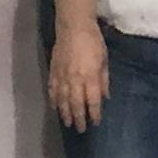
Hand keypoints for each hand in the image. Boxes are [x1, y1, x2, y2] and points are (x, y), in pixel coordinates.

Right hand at [48, 15, 109, 131]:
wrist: (73, 27)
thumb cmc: (93, 41)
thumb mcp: (104, 59)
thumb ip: (104, 80)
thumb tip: (105, 97)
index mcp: (90, 76)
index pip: (92, 101)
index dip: (94, 113)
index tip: (95, 122)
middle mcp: (75, 80)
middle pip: (76, 104)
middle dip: (79, 118)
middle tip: (81, 129)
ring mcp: (62, 77)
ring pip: (63, 100)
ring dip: (65, 113)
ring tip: (67, 123)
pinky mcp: (53, 72)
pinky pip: (52, 90)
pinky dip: (54, 101)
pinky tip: (55, 108)